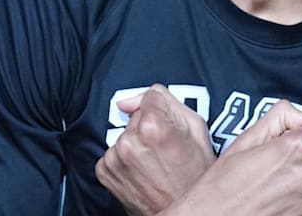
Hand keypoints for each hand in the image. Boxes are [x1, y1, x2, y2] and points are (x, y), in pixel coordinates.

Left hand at [95, 85, 215, 215]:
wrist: (185, 212)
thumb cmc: (195, 175)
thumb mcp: (196, 128)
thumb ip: (166, 100)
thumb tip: (130, 100)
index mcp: (153, 127)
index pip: (150, 98)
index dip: (164, 111)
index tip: (170, 127)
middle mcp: (129, 142)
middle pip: (136, 117)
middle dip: (149, 127)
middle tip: (166, 148)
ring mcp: (115, 159)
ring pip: (125, 134)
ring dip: (136, 143)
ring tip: (155, 162)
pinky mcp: (105, 172)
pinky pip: (113, 152)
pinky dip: (125, 158)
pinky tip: (142, 170)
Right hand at [164, 100, 301, 215]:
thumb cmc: (224, 186)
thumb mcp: (246, 139)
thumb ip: (283, 117)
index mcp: (295, 148)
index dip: (287, 144)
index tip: (272, 156)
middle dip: (292, 166)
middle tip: (265, 176)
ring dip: (296, 188)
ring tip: (269, 193)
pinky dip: (300, 207)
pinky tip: (277, 206)